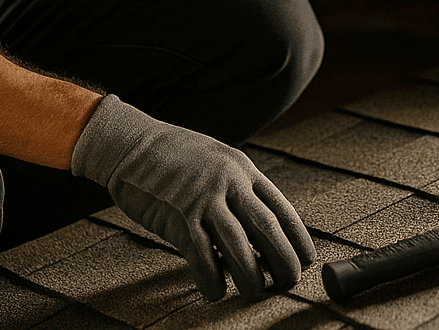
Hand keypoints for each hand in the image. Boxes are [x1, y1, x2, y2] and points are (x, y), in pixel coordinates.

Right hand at [70, 94, 314, 300]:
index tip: (306, 260)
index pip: (282, 208)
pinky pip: (201, 256)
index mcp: (243, 169)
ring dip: (251, 277)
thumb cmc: (176, 157)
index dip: (298, 239)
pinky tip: (215, 291)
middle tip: (288, 282)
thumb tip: (262, 227)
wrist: (133, 145)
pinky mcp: (177, 217)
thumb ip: (240, 188)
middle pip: (266, 229)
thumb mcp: (219, 161)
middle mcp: (228, 183)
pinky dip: (212, 279)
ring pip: (238, 247)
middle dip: (283, 261)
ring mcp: (202, 200)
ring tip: (255, 292)